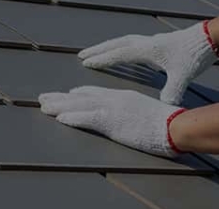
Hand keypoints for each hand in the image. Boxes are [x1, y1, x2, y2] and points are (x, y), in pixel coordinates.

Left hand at [38, 86, 185, 157]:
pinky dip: (72, 118)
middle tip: (43, 98)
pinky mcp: (112, 121)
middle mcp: (115, 99)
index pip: (96, 94)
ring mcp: (113, 109)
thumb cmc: (168, 123)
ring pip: (79, 106)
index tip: (66, 94)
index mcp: (124, 97)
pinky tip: (59, 118)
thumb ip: (136, 115)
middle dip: (61, 98)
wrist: (175, 125)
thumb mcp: (148, 115)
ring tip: (43, 106)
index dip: (78, 94)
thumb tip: (133, 120)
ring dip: (59, 106)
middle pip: (82, 97)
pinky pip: (87, 118)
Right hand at [78, 21, 218, 105]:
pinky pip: (134, 44)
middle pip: (117, 44)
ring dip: (110, 47)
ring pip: (125, 42)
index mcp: (149, 50)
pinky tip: (123, 55)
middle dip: (99, 50)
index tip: (86, 62)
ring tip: (97, 53)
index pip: (120, 54)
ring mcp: (153, 41)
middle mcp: (147, 43)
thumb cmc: (195, 56)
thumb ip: (173, 90)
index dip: (102, 59)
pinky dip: (123, 48)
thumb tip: (166, 107)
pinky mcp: (159, 42)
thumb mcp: (184, 76)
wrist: (209, 38)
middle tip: (82, 55)